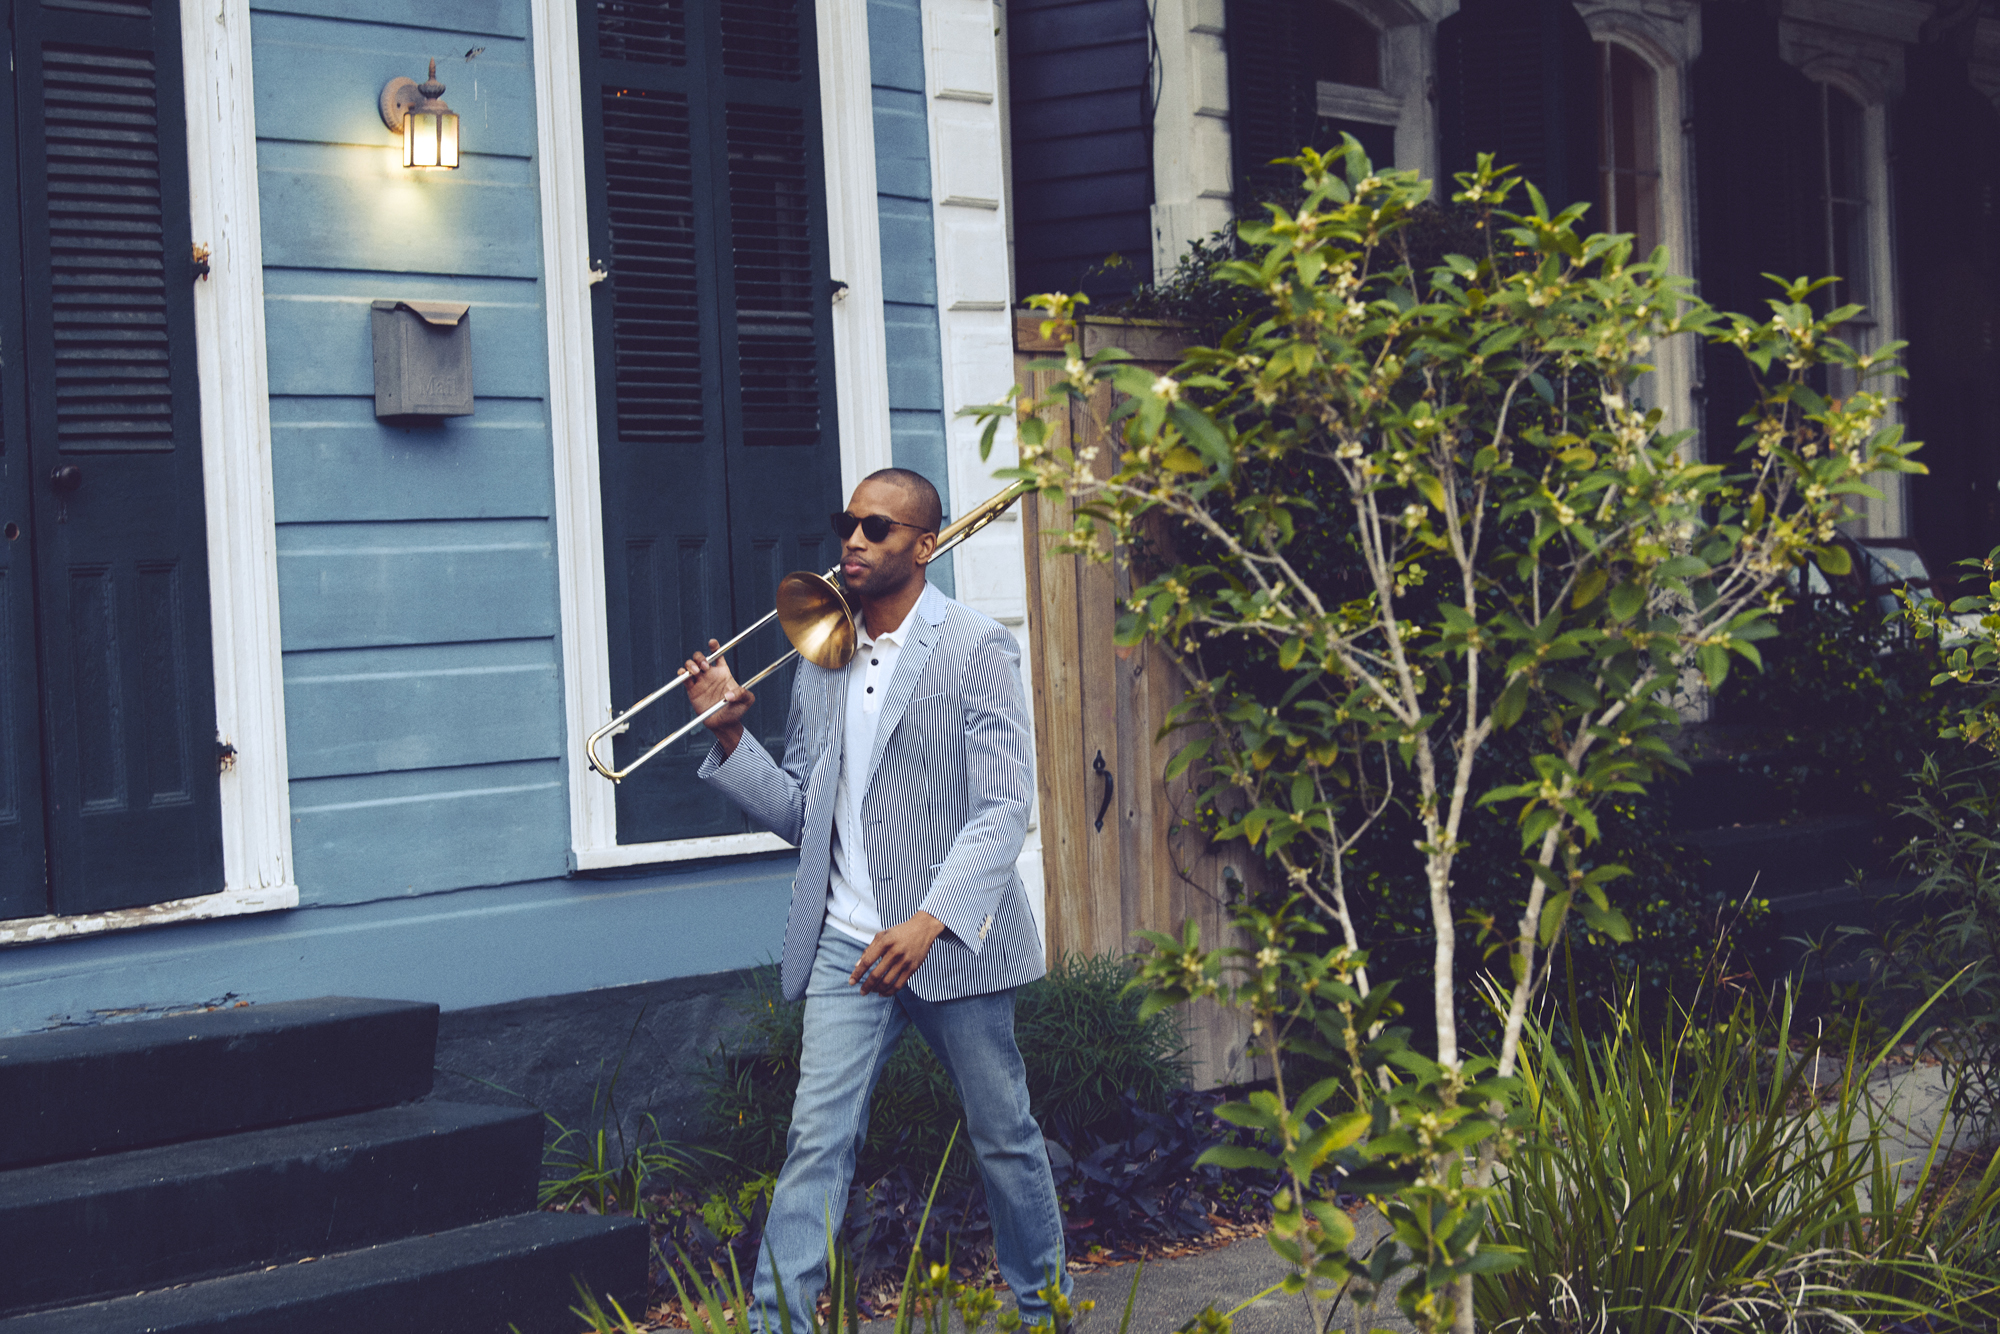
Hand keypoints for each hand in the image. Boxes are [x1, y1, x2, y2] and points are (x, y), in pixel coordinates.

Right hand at [683, 638, 755, 755]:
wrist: (724, 725)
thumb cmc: (737, 711)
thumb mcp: (746, 701)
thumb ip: (743, 694)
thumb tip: (729, 695)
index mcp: (723, 672)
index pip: (718, 655)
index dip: (714, 646)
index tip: (712, 642)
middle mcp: (710, 674)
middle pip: (700, 657)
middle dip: (700, 657)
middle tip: (704, 666)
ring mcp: (700, 682)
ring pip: (690, 665)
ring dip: (690, 664)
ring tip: (695, 672)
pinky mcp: (691, 690)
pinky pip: (683, 678)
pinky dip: (681, 673)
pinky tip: (684, 674)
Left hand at [850, 912, 946, 994]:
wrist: (923, 928)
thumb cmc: (899, 932)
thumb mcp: (882, 935)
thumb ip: (869, 950)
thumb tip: (857, 966)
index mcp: (885, 942)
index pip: (867, 961)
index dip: (857, 973)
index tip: (851, 982)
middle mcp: (894, 952)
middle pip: (876, 974)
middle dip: (866, 986)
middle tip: (861, 992)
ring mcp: (905, 961)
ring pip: (887, 982)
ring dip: (877, 989)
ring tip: (872, 990)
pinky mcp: (913, 968)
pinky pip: (899, 985)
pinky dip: (889, 992)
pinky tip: (883, 993)